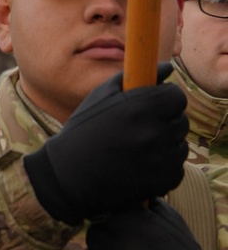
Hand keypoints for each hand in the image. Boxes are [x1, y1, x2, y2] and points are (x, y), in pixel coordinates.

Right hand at [24, 66, 186, 224]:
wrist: (69, 175)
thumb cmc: (84, 130)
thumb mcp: (102, 95)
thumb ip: (135, 76)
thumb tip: (167, 67)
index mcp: (140, 107)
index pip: (177, 97)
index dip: (166, 98)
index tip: (154, 103)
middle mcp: (153, 132)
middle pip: (181, 120)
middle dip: (166, 121)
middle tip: (142, 127)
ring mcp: (160, 160)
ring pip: (180, 145)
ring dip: (166, 145)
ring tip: (139, 148)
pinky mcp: (162, 181)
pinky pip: (176, 168)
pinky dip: (164, 167)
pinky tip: (141, 166)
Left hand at [84, 201, 227, 249]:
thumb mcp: (172, 223)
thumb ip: (148, 205)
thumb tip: (129, 195)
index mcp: (135, 226)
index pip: (103, 215)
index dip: (109, 221)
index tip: (115, 226)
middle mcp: (121, 248)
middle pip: (93, 236)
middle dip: (104, 239)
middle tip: (116, 246)